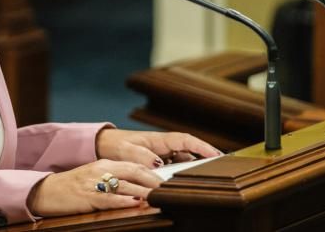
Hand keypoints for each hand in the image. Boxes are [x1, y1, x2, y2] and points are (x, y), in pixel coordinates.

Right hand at [26, 159, 161, 216]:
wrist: (47, 190)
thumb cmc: (72, 186)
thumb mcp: (94, 177)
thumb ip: (113, 178)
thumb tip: (136, 187)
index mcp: (104, 164)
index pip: (133, 165)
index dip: (151, 172)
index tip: (165, 180)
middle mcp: (101, 170)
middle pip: (133, 172)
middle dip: (152, 180)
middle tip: (168, 188)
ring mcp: (94, 183)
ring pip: (124, 185)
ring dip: (143, 191)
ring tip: (158, 196)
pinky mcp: (88, 196)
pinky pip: (108, 198)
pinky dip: (123, 200)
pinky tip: (135, 203)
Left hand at [95, 129, 221, 168]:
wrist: (104, 147)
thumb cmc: (116, 146)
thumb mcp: (127, 151)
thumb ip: (142, 157)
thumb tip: (158, 165)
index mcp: (160, 140)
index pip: (186, 140)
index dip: (202, 147)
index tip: (217, 154)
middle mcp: (164, 147)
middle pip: (189, 152)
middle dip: (205, 158)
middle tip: (220, 169)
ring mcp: (162, 155)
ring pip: (183, 162)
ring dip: (192, 169)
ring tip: (204, 179)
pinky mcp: (158, 164)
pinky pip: (173, 169)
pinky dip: (179, 175)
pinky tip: (181, 184)